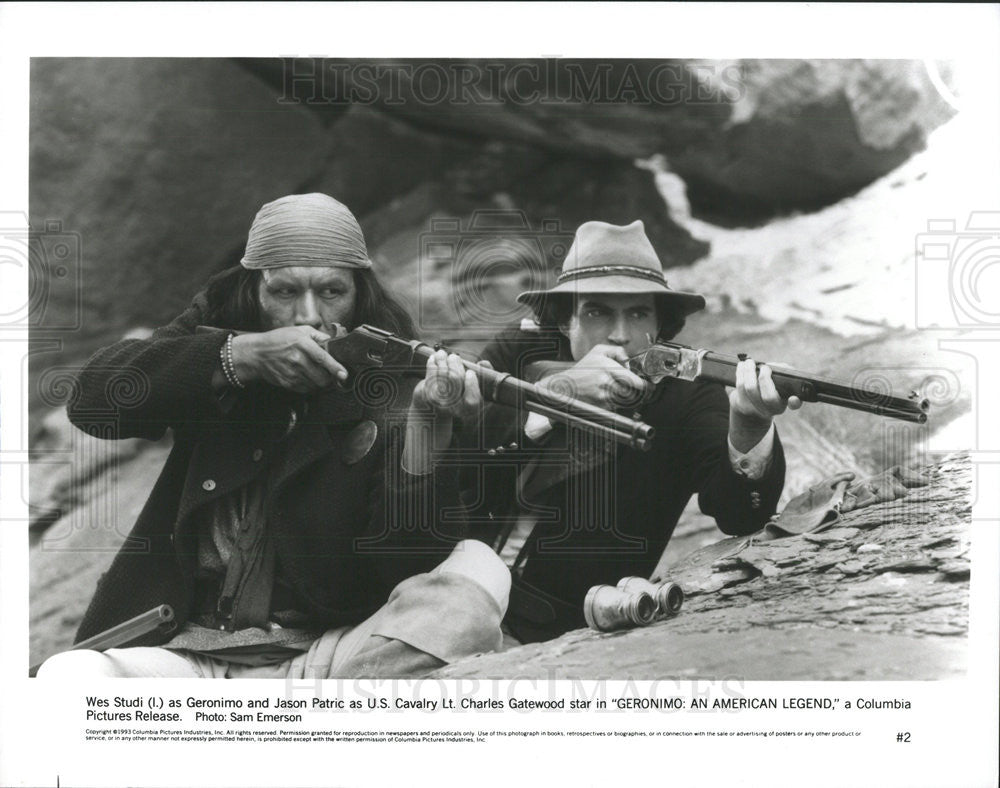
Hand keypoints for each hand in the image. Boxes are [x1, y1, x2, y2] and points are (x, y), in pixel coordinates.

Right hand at [230, 326, 346, 393]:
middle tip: (330, 373)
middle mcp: (297, 359)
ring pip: (315, 385)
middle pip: (321, 377)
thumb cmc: (278, 340)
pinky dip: (310, 385)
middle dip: (329, 377)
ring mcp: (291, 373)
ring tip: (316, 373)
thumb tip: (332, 342)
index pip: (322, 358)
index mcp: (302, 344)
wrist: (256, 354)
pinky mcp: (287, 383)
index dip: (335, 367)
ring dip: (320, 382)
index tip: (344, 374)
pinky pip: (305, 389)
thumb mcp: (299, 330)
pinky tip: (305, 376)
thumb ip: (318, 335)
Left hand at [411, 350, 483, 421]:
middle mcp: (455, 409)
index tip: (470, 373)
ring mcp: (441, 404)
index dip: (471, 385)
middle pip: (455, 383)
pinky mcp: (429, 397)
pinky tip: (433, 359)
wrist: (438, 407)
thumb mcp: (476, 386)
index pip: (472, 401)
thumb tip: (483, 363)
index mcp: (470, 408)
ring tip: (442, 354)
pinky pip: (430, 377)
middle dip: (454, 366)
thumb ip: (484, 375)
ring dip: (441, 361)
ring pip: (442, 378)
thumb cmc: (461, 392)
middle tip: (454, 357)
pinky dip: (432, 365)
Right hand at [536, 344, 648, 408]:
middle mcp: (606, 382)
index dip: (645, 386)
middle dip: (640, 394)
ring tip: (623, 393)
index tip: (649, 386)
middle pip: (633, 393)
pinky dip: (617, 404)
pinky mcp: (600, 408)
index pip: (634, 381)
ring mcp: (603, 397)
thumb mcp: (597, 352)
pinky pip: (616, 408)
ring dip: (628, 399)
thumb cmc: (582, 370)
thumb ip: (617, 351)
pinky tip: (610, 398)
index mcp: (607, 367)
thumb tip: (629, 361)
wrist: (564, 387)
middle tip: (644, 392)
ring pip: (626, 401)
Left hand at [729, 358, 802, 422]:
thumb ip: (784, 374)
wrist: (751, 404)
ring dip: (749, 372)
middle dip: (765, 379)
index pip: (793, 404)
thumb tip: (780, 367)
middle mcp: (771, 410)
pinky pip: (739, 388)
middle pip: (768, 397)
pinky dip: (740, 374)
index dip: (794, 402)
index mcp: (785, 402)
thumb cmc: (770, 387)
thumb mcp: (780, 383)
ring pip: (751, 389)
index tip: (793, 397)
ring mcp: (756, 409)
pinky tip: (742, 366)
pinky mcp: (742, 405)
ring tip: (749, 362)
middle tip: (764, 367)